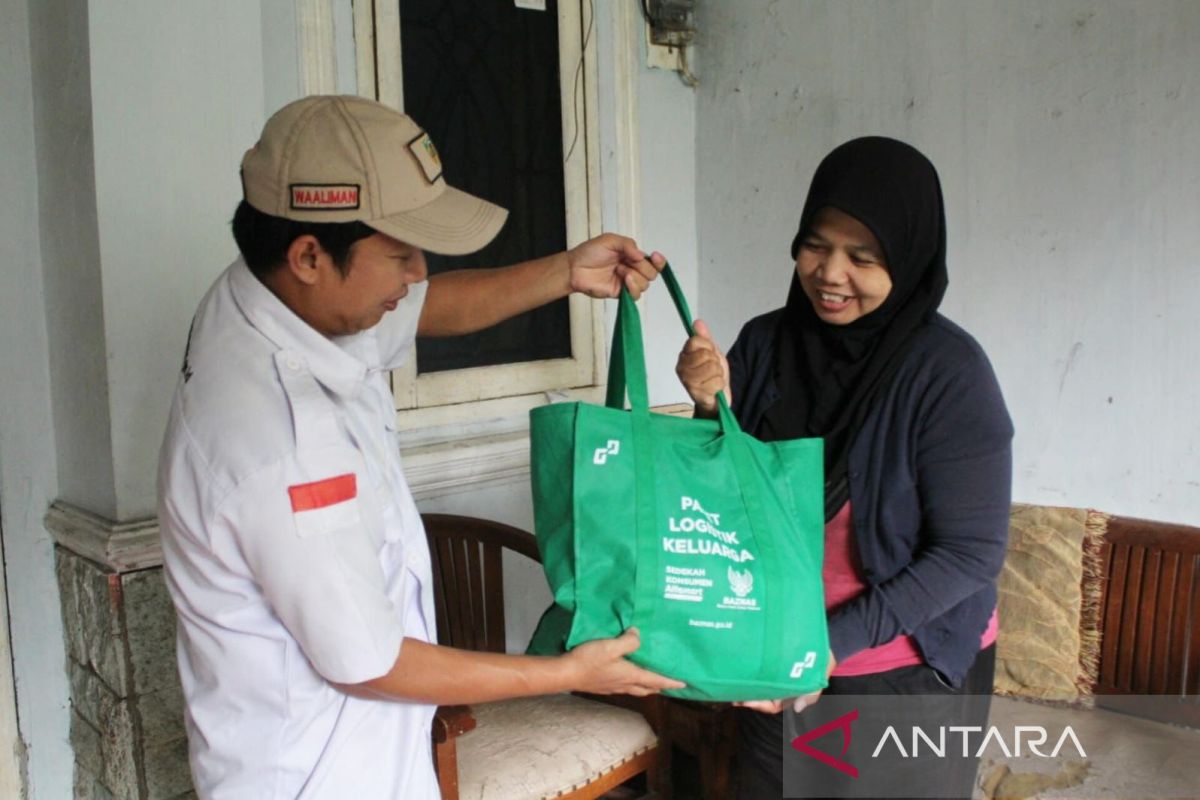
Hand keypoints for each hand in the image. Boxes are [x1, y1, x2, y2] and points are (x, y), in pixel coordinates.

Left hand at [565, 233, 665, 300]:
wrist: (575, 268)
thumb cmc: (589, 252)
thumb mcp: (610, 240)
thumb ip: (628, 245)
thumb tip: (642, 256)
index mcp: (632, 256)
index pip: (653, 261)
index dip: (659, 261)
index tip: (655, 256)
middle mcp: (632, 269)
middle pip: (652, 273)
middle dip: (642, 267)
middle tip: (626, 262)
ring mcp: (626, 282)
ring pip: (645, 284)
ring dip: (635, 276)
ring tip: (618, 270)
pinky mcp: (620, 293)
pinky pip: (636, 295)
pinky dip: (634, 288)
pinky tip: (625, 280)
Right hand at [565, 628, 685, 696]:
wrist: (566, 674)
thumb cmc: (589, 660)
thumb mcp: (610, 646)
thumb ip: (627, 641)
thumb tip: (638, 635)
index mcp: (630, 675)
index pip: (656, 680)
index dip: (670, 682)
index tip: (683, 684)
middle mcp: (624, 684)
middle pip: (648, 688)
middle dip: (660, 686)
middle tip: (669, 683)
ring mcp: (613, 687)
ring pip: (636, 688)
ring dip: (647, 686)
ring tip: (652, 680)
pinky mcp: (603, 686)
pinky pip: (625, 686)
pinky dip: (633, 683)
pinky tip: (627, 677)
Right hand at [675, 319, 730, 416]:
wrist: (717, 399)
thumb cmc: (712, 375)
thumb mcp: (711, 353)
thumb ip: (705, 338)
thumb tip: (697, 322)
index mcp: (684, 356)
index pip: (696, 341)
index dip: (708, 346)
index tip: (709, 354)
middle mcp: (682, 368)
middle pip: (706, 354)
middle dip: (715, 362)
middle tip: (712, 370)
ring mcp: (688, 381)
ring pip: (712, 367)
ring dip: (718, 374)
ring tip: (713, 379)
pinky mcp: (696, 394)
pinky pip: (716, 382)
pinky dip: (720, 385)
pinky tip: (714, 389)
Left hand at [734, 651, 836, 713]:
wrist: (819, 639)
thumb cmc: (821, 659)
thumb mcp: (820, 676)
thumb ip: (811, 693)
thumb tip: (798, 708)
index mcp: (791, 694)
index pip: (773, 706)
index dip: (760, 705)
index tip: (747, 701)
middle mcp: (780, 687)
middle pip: (761, 698)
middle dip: (747, 698)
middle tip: (733, 696)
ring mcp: (774, 677)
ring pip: (757, 687)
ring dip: (745, 687)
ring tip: (731, 685)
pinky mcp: (770, 665)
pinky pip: (757, 673)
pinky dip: (748, 674)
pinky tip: (738, 670)